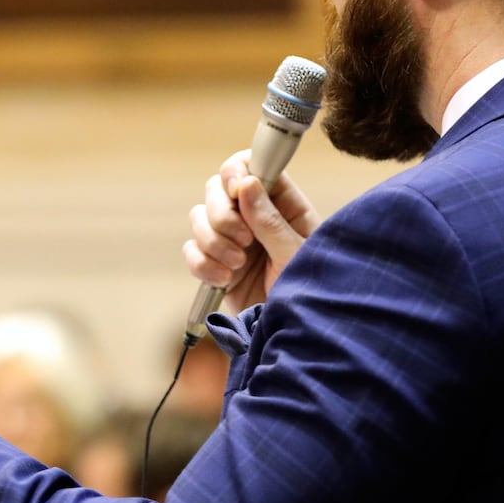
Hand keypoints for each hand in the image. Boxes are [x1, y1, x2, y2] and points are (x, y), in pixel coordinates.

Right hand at [183, 149, 320, 312]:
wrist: (297, 336)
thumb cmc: (311, 294)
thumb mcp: (296, 255)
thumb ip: (270, 221)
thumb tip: (247, 183)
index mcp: (284, 206)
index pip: (253, 166)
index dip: (237, 170)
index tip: (236, 190)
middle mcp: (255, 217)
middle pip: (217, 188)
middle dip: (222, 213)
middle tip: (243, 239)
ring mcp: (234, 241)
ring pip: (199, 217)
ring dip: (212, 240)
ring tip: (237, 264)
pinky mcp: (216, 265)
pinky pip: (192, 251)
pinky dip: (202, 264)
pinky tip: (224, 279)